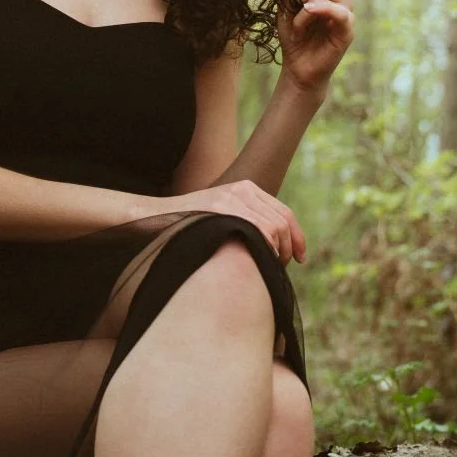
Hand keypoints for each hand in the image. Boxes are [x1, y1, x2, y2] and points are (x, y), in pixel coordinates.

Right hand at [164, 180, 306, 263]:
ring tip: (268, 268)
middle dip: (289, 248)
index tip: (300, 258)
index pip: (284, 212)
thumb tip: (273, 244)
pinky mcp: (221, 207)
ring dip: (277, 252)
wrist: (155, 216)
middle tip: (282, 268)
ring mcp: (231, 197)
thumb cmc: (189, 225)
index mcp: (245, 188)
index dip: (297, 237)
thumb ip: (245, 221)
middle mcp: (242, 189)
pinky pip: (256, 230)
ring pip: (273, 227)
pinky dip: (264, 248)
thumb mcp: (221, 216)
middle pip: (282, 222)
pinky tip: (257, 262)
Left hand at [277, 0, 354, 93]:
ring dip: (304, 5)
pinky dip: (318, 11)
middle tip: (292, 11)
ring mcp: (345, 11)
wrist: (298, 68)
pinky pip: (338, 11)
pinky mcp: (348, 28)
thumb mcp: (284, 7)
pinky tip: (306, 16)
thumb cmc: (293, 37)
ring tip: (298, 25)